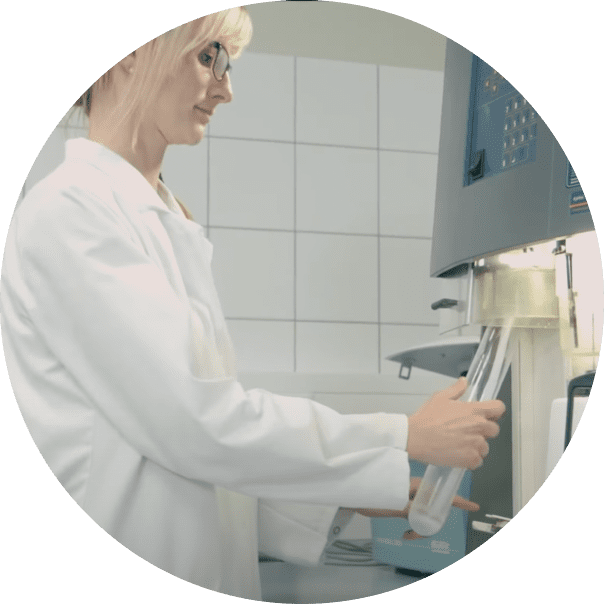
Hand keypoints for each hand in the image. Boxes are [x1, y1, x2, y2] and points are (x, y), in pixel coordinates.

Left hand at [350, 478, 479, 539]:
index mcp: (417, 486)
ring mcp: (411, 497)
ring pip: (426, 516)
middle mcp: (417, 490)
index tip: (473, 506)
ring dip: (421, 529)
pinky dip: (414, 527)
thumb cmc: (371, 494)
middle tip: (414, 536)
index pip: (442, 493)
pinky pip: (417, 517)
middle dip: (431, 526)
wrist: (354, 492)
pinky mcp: (404, 504)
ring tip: (407, 536)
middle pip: (435, 509)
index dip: (459, 500)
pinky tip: (406, 534)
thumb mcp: (394, 504)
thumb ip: (411, 510)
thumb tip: (424, 519)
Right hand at [406, 377, 504, 469]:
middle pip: (494, 429)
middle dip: (483, 430)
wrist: (416, 437)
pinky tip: (457, 453)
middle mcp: (478, 427)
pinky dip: (469, 459)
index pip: (499, 408)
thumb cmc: (426, 419)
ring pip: (485, 447)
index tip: (491, 414)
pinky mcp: (471, 459)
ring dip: (475, 446)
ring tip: (459, 444)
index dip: (495, 411)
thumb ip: (456, 389)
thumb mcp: (440, 397)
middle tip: (467, 431)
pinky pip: (478, 461)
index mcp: (473, 410)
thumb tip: (464, 382)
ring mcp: (476, 444)